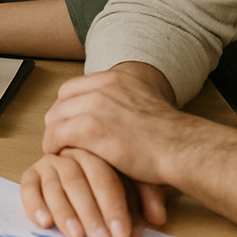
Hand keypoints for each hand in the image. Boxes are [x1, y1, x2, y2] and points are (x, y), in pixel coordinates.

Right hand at [20, 147, 168, 236]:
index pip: (103, 176)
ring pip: (54, 186)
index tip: (121, 234)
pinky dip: (35, 205)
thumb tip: (157, 218)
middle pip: (77, 181)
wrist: (90, 156)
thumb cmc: (114, 172)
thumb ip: (146, 198)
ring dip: (64, 213)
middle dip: (90, 214)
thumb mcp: (136, 181)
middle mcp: (69, 153)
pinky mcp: (31, 175)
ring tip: (76, 235)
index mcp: (95, 151)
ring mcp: (49, 163)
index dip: (112, 206)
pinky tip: (45, 222)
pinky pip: (28, 188)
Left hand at [40, 67, 182, 182]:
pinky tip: (60, 157)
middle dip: (58, 121)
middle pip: (61, 102)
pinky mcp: (89, 130)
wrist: (182, 148)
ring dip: (54, 135)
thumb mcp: (144, 103)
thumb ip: (121, 103)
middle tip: (61, 139)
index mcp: (115, 79)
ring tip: (59, 150)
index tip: (68, 121)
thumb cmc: (170, 136)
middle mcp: (102, 88)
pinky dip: (54, 147)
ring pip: (55, 119)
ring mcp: (94, 107)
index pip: (72, 88)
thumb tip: (107, 115)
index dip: (67, 107)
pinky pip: (56, 136)